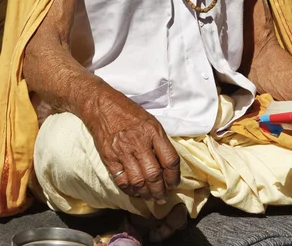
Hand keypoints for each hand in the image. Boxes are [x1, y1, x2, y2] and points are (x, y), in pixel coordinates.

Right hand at [84, 87, 179, 202]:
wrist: (103, 106)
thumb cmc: (129, 113)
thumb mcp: (151, 121)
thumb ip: (159, 141)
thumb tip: (168, 165)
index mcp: (153, 132)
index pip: (170, 160)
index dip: (174, 176)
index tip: (174, 184)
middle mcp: (139, 142)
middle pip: (154, 175)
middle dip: (160, 191)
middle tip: (162, 197)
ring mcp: (123, 151)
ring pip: (138, 182)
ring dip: (146, 194)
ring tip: (150, 197)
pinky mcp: (110, 158)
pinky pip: (121, 181)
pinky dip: (129, 190)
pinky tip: (134, 191)